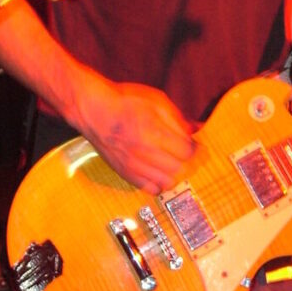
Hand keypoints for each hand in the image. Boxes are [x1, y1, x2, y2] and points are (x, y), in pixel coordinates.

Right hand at [76, 78, 195, 193]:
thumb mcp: (156, 101)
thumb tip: (196, 130)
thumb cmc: (124, 102)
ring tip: (171, 161)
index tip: (195, 145)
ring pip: (166, 182)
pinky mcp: (125, 174)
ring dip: (173, 173)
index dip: (195, 148)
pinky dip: (158, 183)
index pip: (186, 152)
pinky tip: (158, 171)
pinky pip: (149, 189)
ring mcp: (133, 166)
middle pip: (178, 168)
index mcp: (153, 132)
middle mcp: (143, 152)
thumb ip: (177, 118)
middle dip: (184, 159)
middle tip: (183, 151)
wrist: (95, 111)